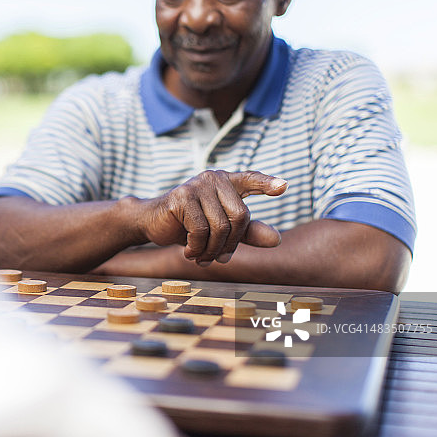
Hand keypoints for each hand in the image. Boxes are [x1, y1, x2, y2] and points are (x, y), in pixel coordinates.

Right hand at [141, 170, 286, 264]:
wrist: (153, 222)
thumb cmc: (190, 224)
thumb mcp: (222, 229)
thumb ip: (248, 232)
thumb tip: (277, 240)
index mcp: (226, 182)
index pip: (251, 179)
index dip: (267, 183)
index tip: (283, 187)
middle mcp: (213, 178)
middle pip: (239, 216)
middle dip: (231, 244)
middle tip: (220, 258)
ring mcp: (196, 186)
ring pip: (220, 227)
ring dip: (213, 251)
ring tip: (203, 258)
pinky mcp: (181, 198)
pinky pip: (200, 231)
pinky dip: (197, 248)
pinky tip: (190, 252)